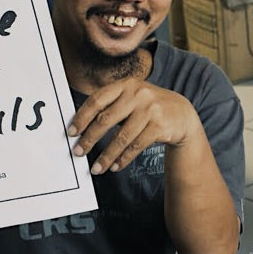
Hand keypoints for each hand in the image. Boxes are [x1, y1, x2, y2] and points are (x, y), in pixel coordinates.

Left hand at [67, 78, 200, 174]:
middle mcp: (138, 94)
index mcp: (125, 85)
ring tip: (96, 168)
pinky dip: (123, 158)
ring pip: (121, 137)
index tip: (71, 132)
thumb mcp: (132, 98)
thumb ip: (111, 106)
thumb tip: (81, 127)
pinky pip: (136, 146)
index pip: (97, 99)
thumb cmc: (148, 108)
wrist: (181, 113)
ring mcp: (150, 110)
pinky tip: (116, 166)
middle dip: (89, 139)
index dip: (82, 117)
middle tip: (78, 152)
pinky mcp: (160, 126)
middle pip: (106, 119)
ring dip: (106, 156)